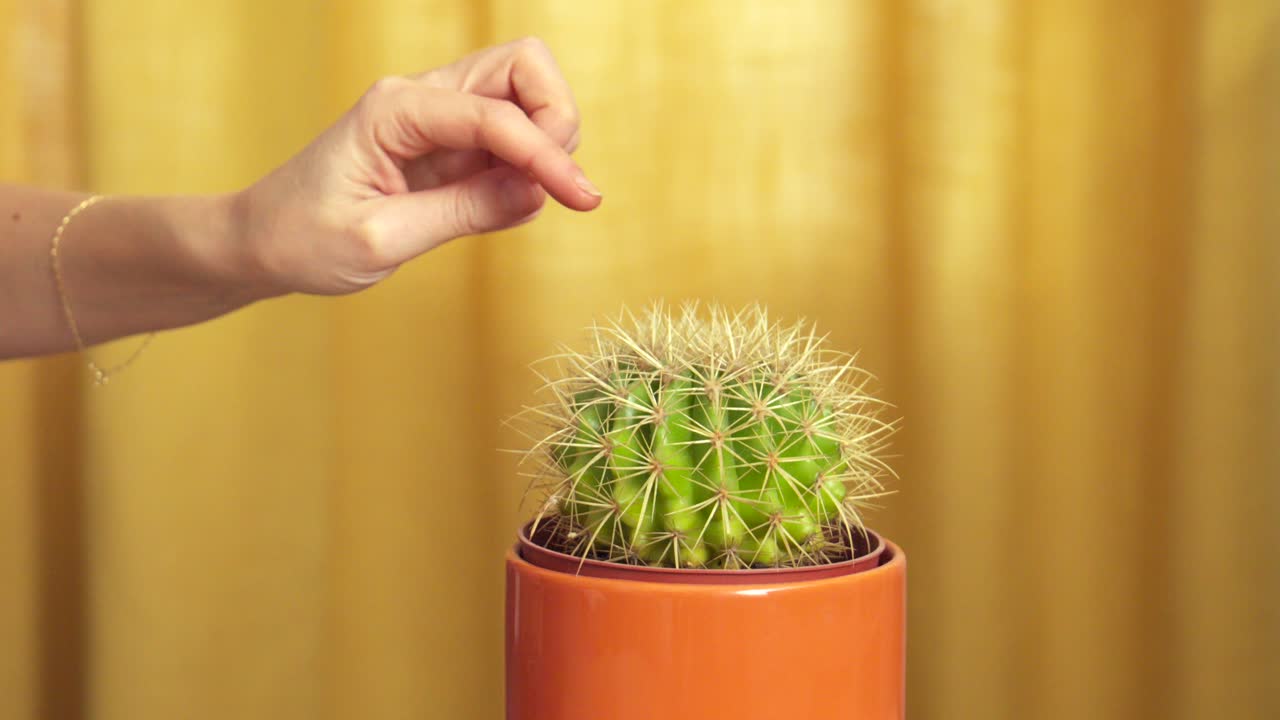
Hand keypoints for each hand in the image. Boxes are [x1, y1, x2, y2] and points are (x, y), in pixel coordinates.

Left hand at [232, 37, 599, 296]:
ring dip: (548, 135)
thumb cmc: (303, 238)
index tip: (582, 200)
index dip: (546, 154)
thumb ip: (463, 212)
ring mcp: (438, 118)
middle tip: (554, 184)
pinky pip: (510, 132)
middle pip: (523, 65)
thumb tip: (536, 194)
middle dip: (557, 118)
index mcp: (395, 110)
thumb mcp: (381, 239)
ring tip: (530, 196)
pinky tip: (514, 199)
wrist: (261, 242)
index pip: (495, 115)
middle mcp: (421, 98)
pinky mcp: (449, 145)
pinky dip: (531, 159)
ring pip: (524, 89)